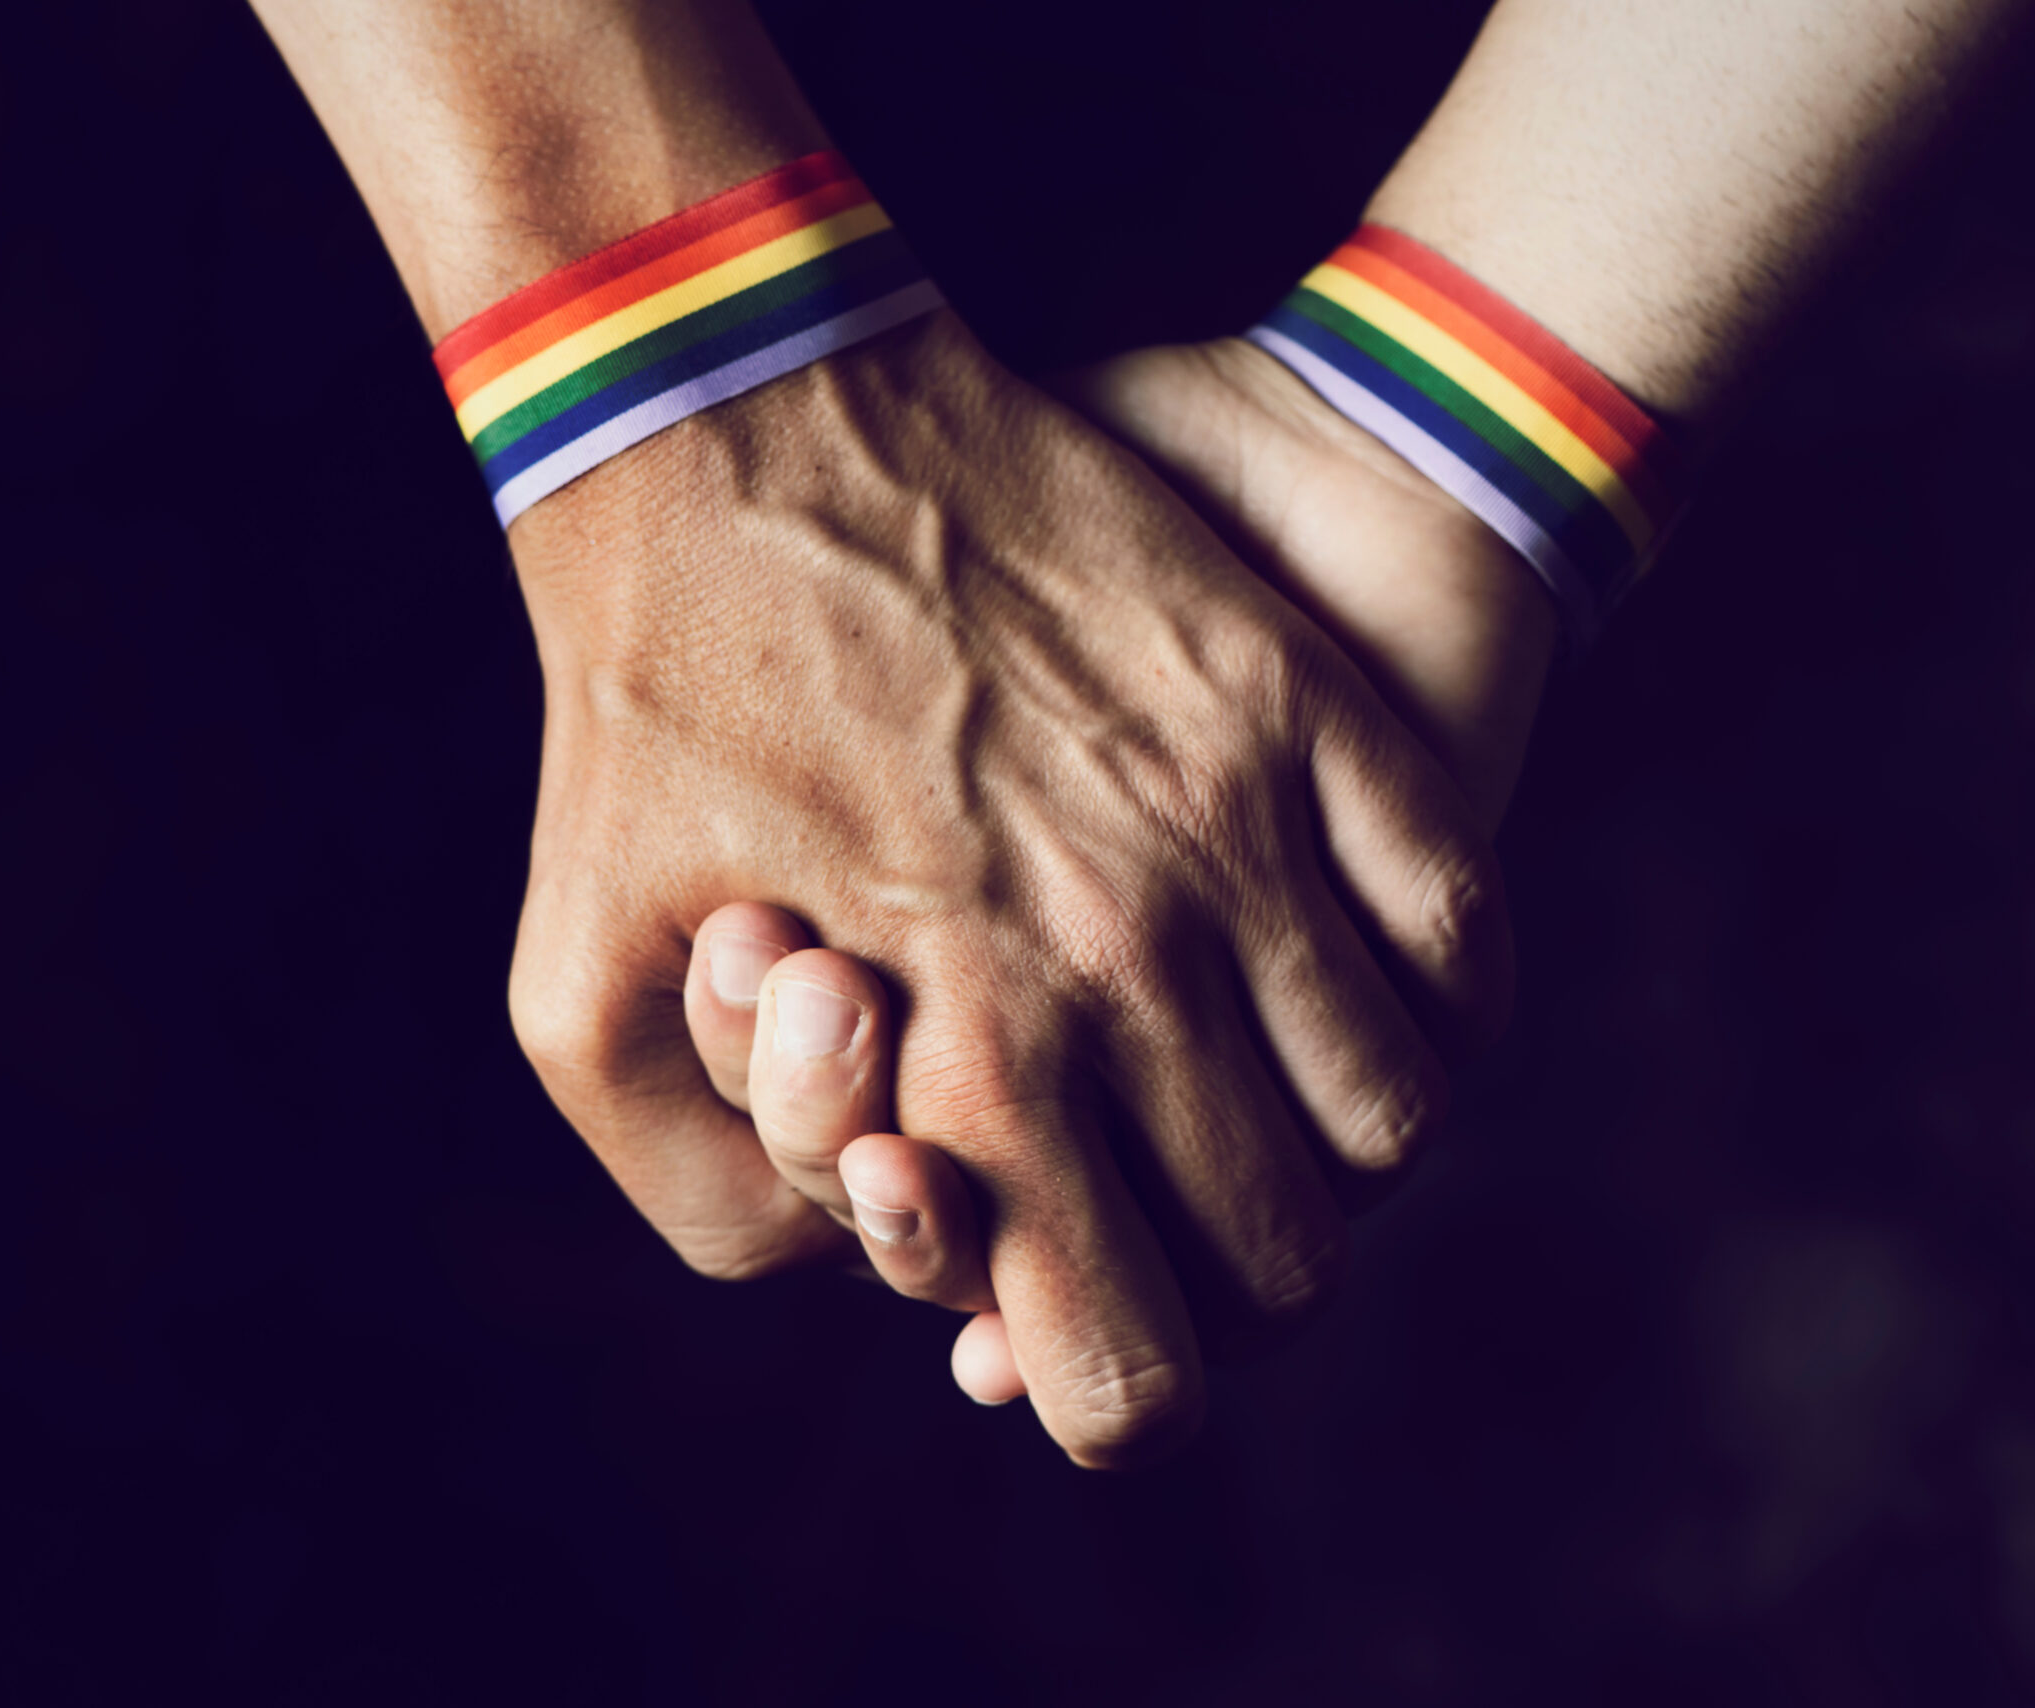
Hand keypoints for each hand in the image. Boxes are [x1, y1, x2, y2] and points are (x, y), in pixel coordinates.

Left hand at [504, 311, 1503, 1464]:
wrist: (732, 421)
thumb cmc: (641, 719)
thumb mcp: (576, 1004)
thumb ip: (720, 1201)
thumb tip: (881, 1285)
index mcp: (966, 1061)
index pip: (1130, 1374)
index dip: (1112, 1399)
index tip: (1086, 1347)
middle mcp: (1129, 966)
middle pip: (1285, 1257)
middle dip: (1222, 1287)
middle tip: (1158, 1217)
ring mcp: (1236, 829)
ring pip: (1391, 1117)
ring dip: (1333, 1156)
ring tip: (1257, 1106)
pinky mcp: (1299, 708)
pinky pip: (1458, 934)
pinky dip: (1435, 1009)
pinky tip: (1357, 996)